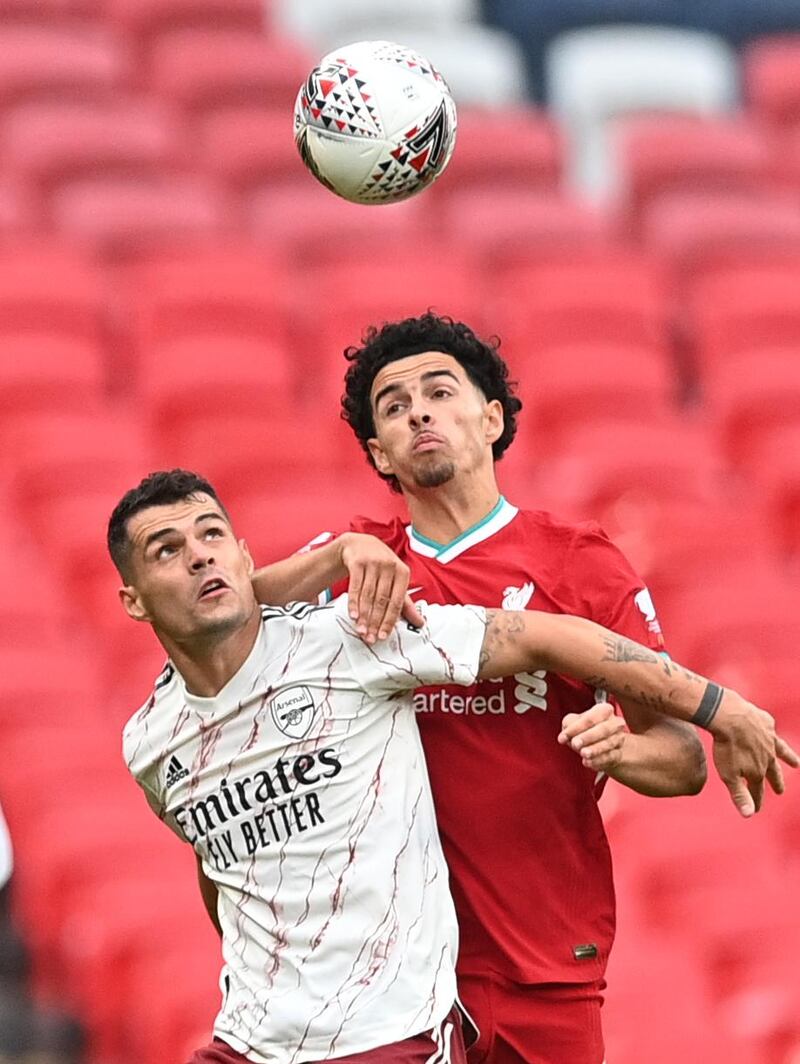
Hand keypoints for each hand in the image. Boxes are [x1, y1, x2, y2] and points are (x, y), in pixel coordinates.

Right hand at [339, 533, 424, 642]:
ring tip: (361, 630)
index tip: (383, 635)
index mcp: (403, 572)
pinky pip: (355, 587)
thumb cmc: (382, 566)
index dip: (390, 620)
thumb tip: (420, 623)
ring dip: (363, 616)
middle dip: (375, 622)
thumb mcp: (396, 581)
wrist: (361, 544)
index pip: (397, 602)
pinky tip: (353, 615)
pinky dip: (353, 603)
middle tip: (370, 637)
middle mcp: (389, 566)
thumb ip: (406, 603)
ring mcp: (373, 563)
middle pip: (381, 600)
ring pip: (368, 595)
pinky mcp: (357, 562)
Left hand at [558, 702, 626, 772]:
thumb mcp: (574, 722)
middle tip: (575, 744)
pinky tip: (588, 762)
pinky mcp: (618, 754)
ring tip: (583, 753)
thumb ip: (569, 723)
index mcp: (604, 710)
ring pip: (608, 744)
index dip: (576, 727)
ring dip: (595, 749)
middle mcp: (615, 723)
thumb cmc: (585, 729)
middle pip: (603, 729)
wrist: (599, 745)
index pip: (591, 718)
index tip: (563, 737)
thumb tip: (566, 732)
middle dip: (588, 737)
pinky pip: (610, 757)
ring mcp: (618, 739)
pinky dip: (598, 761)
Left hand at [709, 690, 799, 817]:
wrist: (729, 717)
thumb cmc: (726, 747)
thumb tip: (748, 816)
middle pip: (772, 772)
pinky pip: (771, 730)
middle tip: (780, 791)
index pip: (757, 791)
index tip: (756, 810)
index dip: (756, 801)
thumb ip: (739, 795)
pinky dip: (772, 734)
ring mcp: (768, 738)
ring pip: (780, 751)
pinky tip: (772, 732)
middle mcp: (767, 756)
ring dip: (788, 757)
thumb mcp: (729, 775)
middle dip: (776, 782)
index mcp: (758, 771)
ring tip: (796, 763)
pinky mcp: (764, 722)